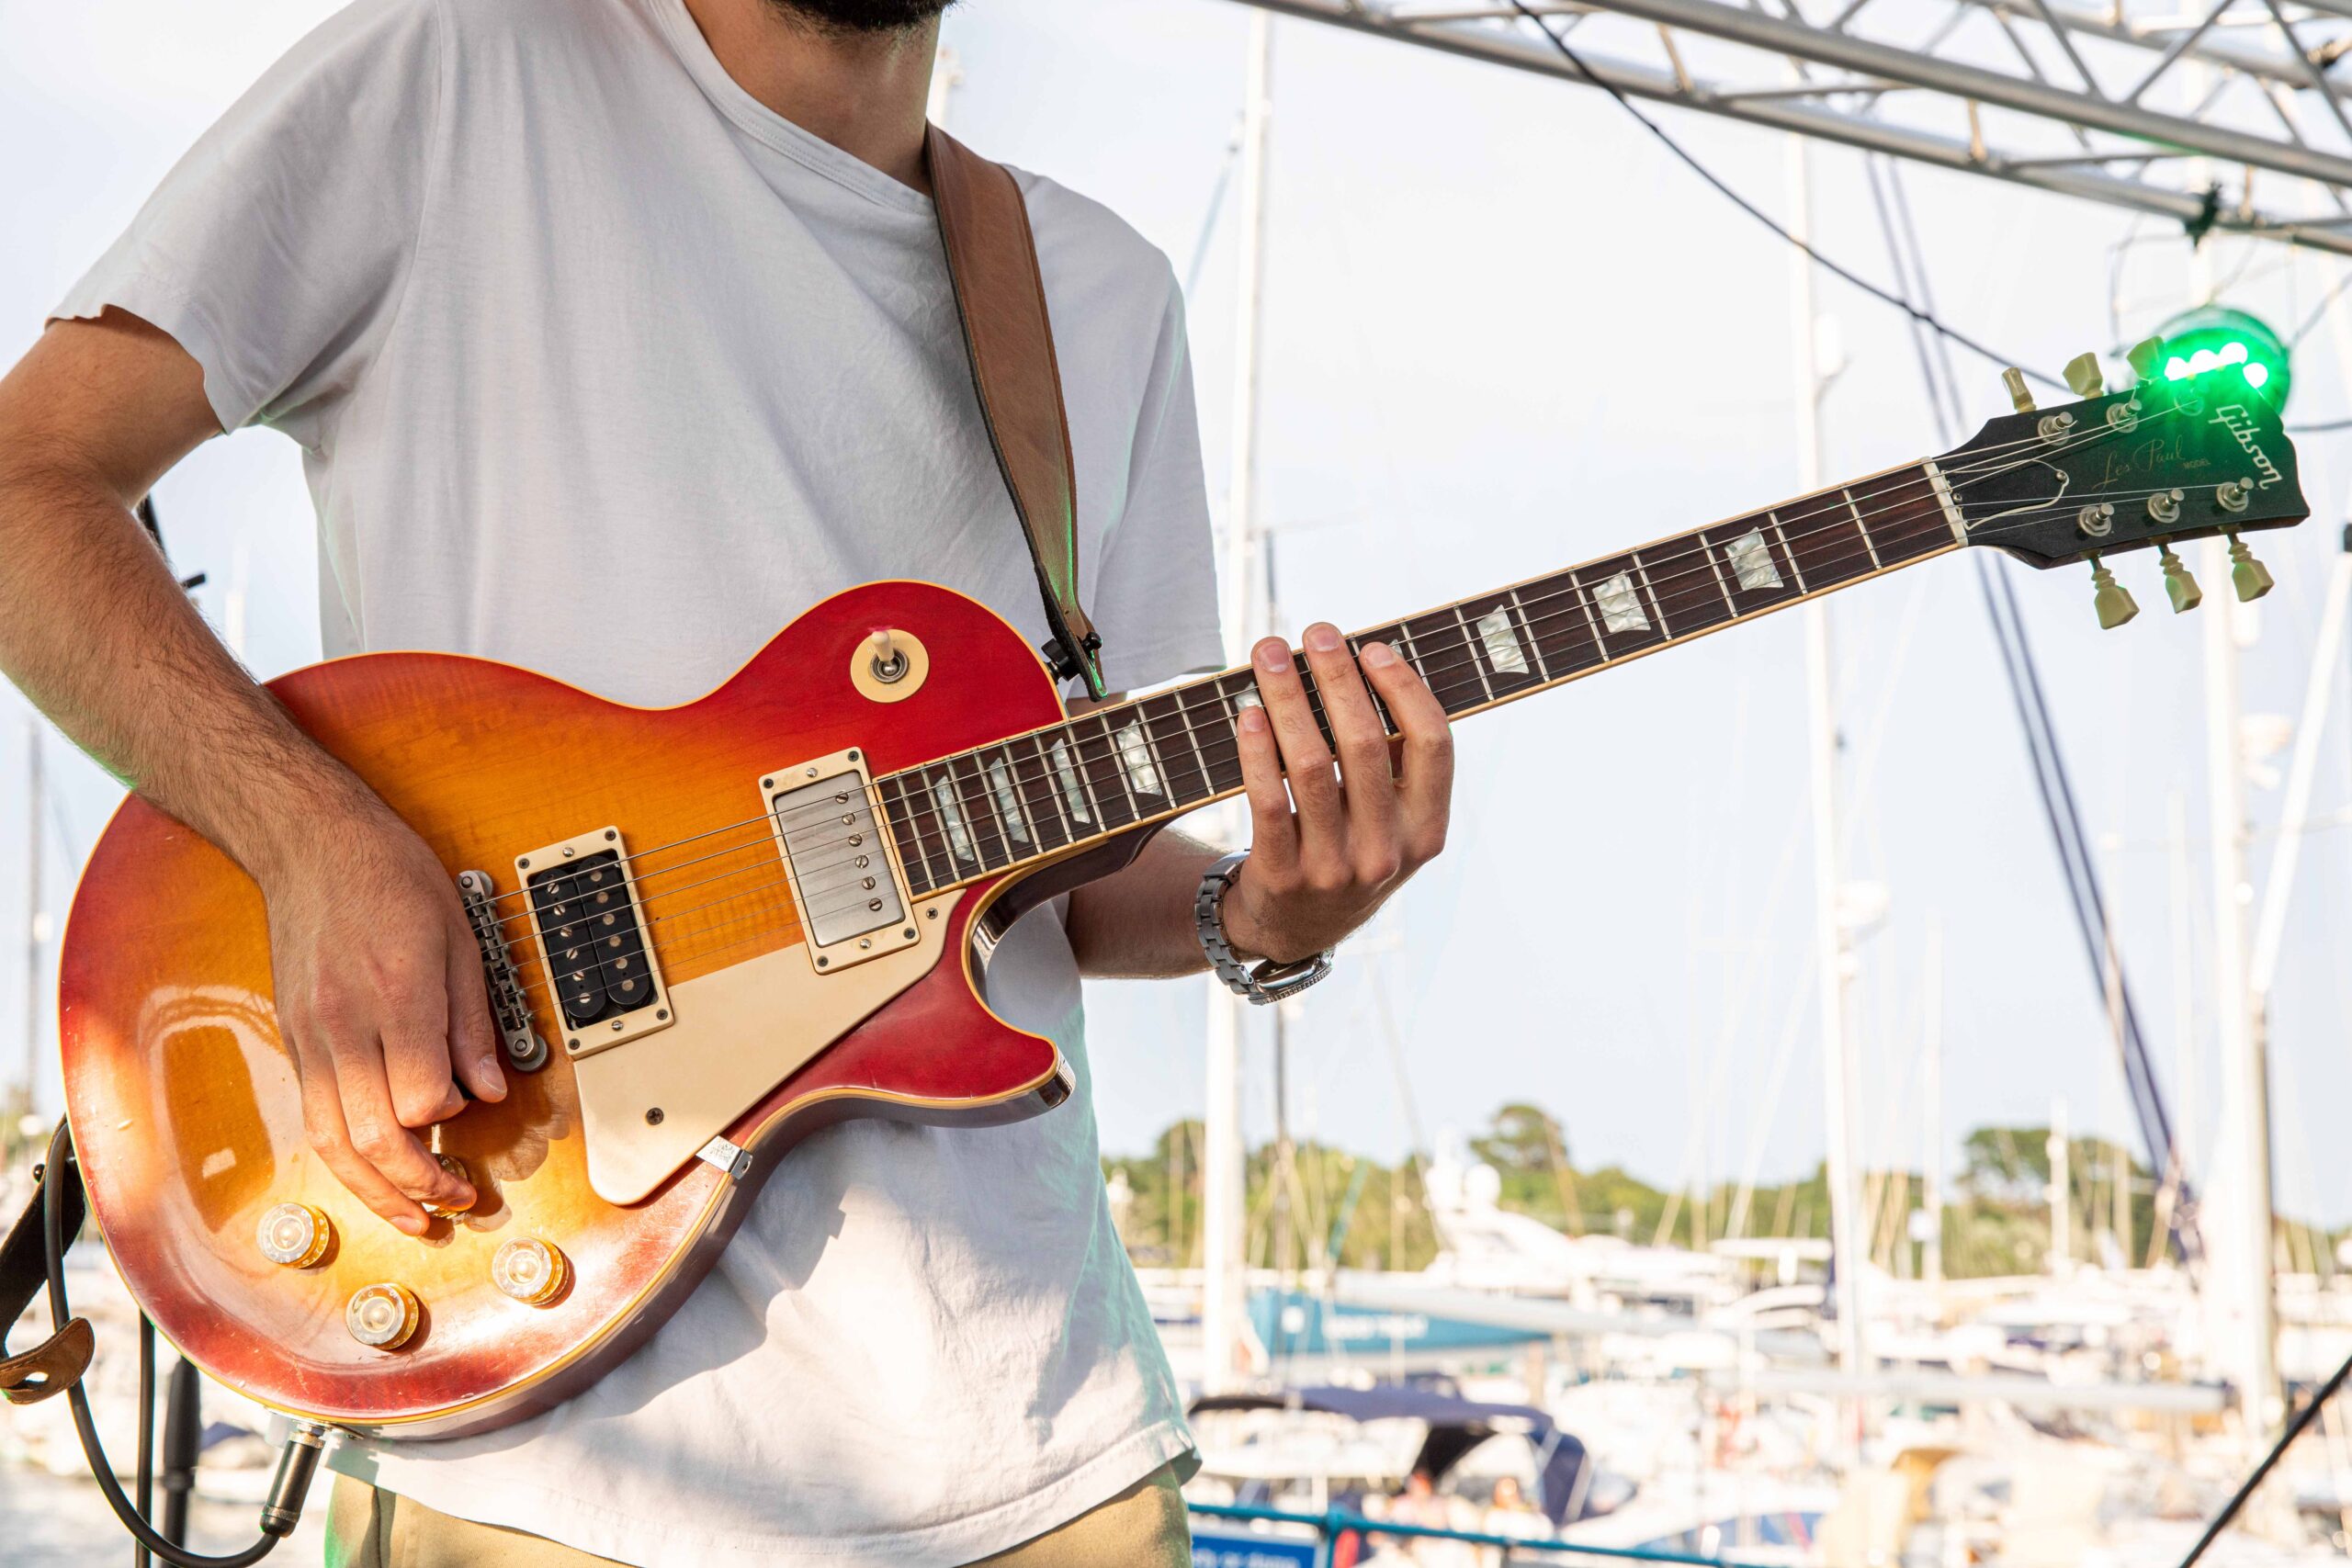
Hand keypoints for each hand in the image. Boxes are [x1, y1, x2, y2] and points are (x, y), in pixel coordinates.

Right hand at [257, 797, 505, 1233]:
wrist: (314, 845)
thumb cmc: (395, 880)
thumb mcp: (461, 939)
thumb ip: (473, 1024)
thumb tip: (488, 1093)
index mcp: (397, 997)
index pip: (420, 1098)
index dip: (451, 1119)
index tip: (471, 1110)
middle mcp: (345, 1026)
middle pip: (373, 1138)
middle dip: (419, 1185)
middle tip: (460, 1202)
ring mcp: (312, 1036)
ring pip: (334, 1143)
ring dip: (376, 1192)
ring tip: (416, 1217)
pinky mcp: (295, 1040)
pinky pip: (315, 1118)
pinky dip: (345, 1159)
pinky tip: (373, 1176)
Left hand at [1223, 622, 1454, 964]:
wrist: (1297, 929)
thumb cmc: (1348, 849)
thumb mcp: (1391, 822)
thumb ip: (1392, 762)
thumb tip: (1359, 663)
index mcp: (1427, 830)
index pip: (1433, 744)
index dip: (1404, 688)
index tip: (1371, 648)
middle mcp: (1388, 852)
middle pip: (1365, 743)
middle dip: (1337, 677)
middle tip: (1314, 632)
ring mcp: (1335, 868)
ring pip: (1312, 765)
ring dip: (1288, 699)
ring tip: (1269, 654)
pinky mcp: (1283, 876)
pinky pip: (1269, 800)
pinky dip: (1257, 751)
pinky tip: (1248, 713)